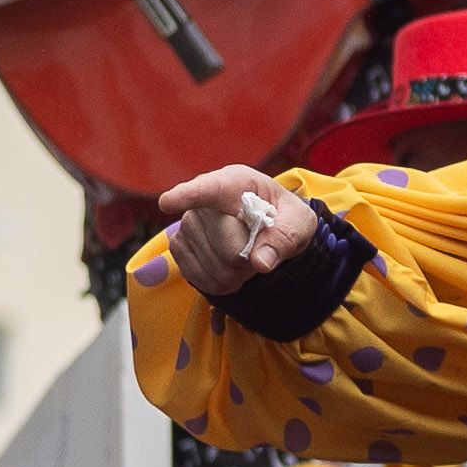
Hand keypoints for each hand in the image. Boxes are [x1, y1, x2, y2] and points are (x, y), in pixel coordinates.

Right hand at [158, 166, 321, 294]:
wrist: (267, 228)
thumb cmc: (283, 217)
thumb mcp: (299, 222)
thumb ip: (286, 237)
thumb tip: (260, 262)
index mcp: (234, 183)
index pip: (208, 190)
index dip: (187, 196)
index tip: (168, 202)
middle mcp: (204, 203)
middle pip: (228, 249)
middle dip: (252, 258)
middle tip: (260, 245)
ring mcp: (186, 226)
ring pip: (217, 269)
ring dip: (239, 272)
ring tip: (246, 252)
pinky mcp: (179, 249)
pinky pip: (203, 280)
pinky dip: (224, 282)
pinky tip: (231, 265)